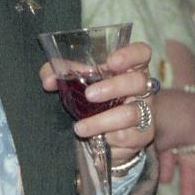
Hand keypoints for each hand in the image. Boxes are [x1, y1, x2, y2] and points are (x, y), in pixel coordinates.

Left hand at [39, 40, 154, 161]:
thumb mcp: (76, 83)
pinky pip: (127, 137)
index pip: (141, 53)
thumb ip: (59, 74)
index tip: (111, 61)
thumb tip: (49, 80)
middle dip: (113, 87)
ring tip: (79, 128)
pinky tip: (94, 141)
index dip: (131, 54)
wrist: (104, 137)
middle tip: (89, 95)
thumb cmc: (92, 101)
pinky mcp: (142, 136)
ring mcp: (145, 113)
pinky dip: (107, 139)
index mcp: (129, 69)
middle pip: (139, 81)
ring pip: (131, 114)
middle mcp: (141, 89)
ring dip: (102, 121)